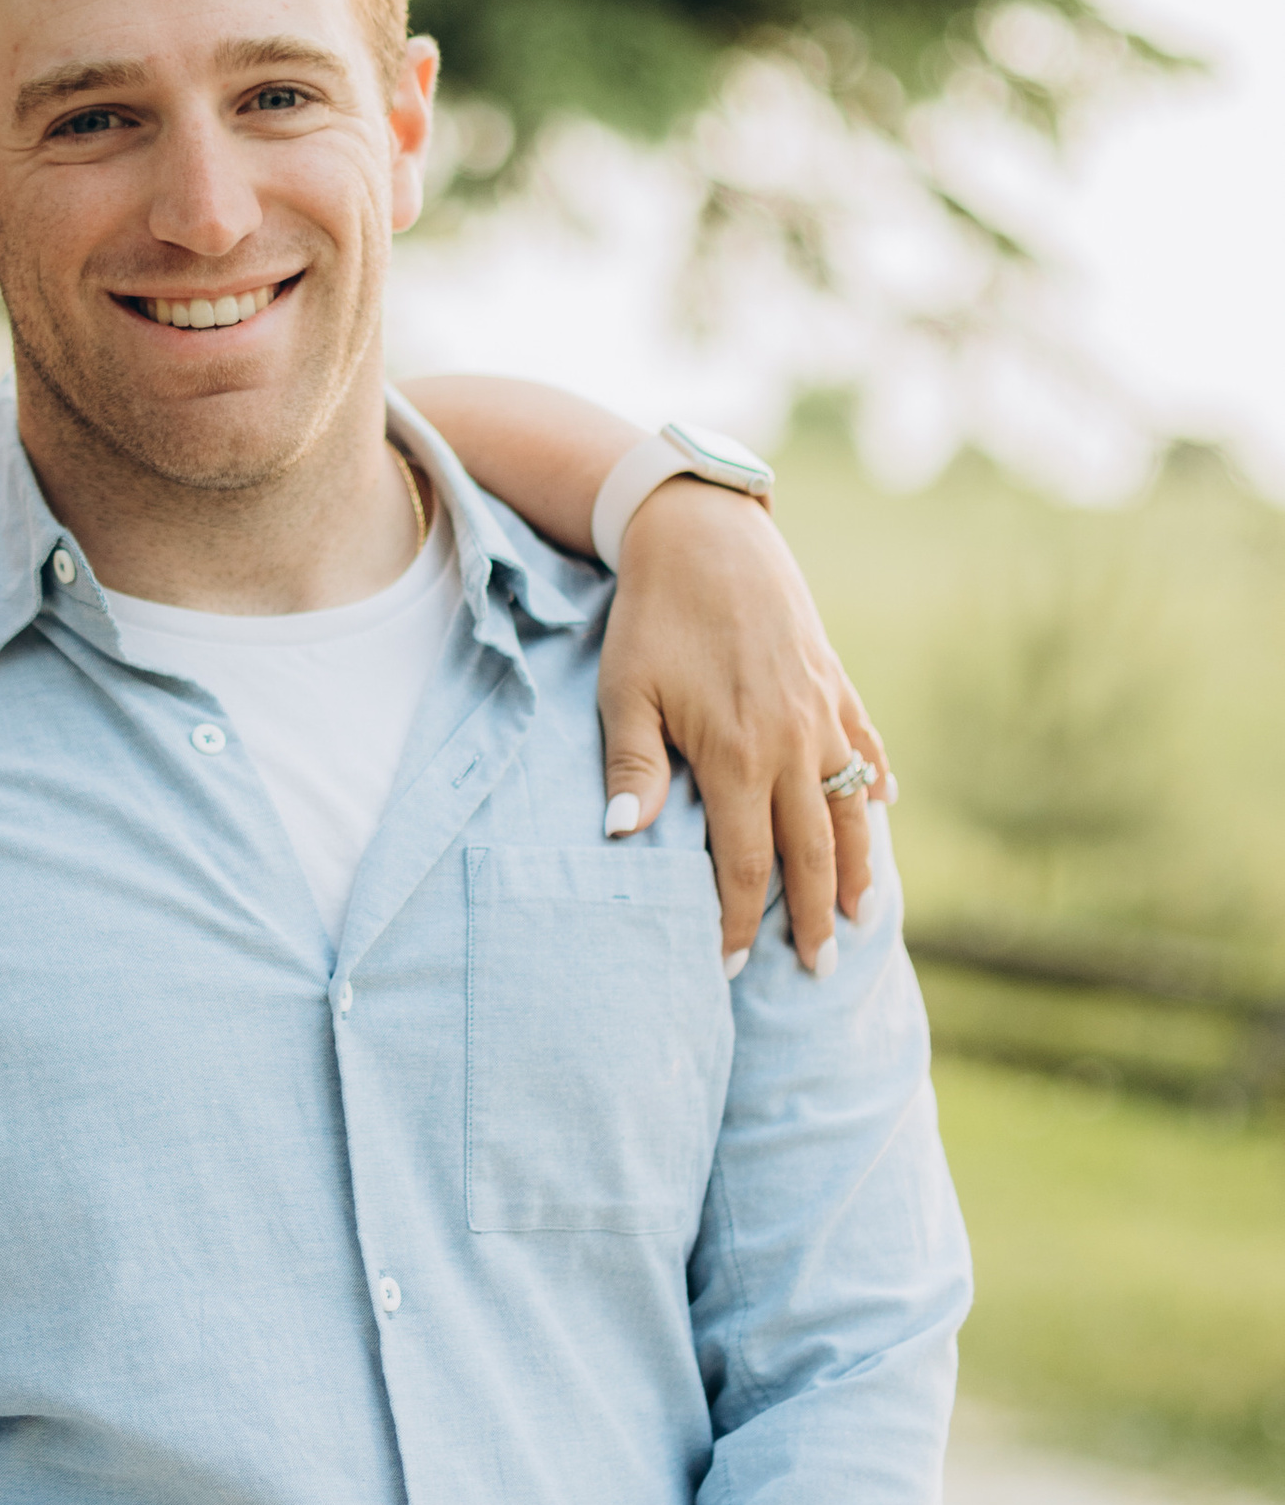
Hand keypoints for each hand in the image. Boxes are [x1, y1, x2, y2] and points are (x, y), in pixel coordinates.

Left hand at [599, 484, 890, 975]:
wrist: (705, 534)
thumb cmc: (652, 617)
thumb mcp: (626, 693)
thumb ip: (632, 770)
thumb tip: (622, 839)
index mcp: (739, 756)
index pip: (744, 864)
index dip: (737, 920)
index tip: (728, 965)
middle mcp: (793, 743)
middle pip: (812, 852)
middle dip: (814, 917)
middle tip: (815, 969)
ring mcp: (823, 713)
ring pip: (852, 809)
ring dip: (859, 868)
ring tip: (862, 918)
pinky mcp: (837, 683)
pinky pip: (866, 746)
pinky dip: (876, 784)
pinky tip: (883, 809)